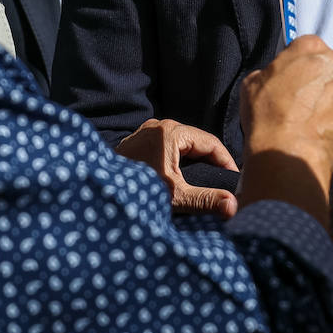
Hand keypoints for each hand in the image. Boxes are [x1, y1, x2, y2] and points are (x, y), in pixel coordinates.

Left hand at [116, 118, 238, 218]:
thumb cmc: (133, 192)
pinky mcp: (139, 143)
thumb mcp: (174, 196)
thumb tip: (234, 206)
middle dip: (212, 164)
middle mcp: (159, 126)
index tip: (237, 182)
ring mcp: (146, 133)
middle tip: (226, 185)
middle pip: (197, 142)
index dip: (227, 163)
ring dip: (195, 164)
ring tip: (208, 184)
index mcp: (171, 132)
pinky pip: (168, 148)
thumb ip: (206, 199)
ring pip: (182, 145)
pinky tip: (184, 180)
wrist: (95, 193)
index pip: (211, 143)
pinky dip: (179, 162)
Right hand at [240, 34, 332, 175]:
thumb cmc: (269, 117)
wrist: (289, 156)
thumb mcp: (253, 83)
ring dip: (330, 102)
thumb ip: (271, 72)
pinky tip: (320, 134)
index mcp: (312, 48)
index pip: (307, 47)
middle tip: (300, 102)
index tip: (290, 79)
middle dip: (318, 82)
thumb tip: (277, 79)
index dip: (297, 64)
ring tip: (310, 122)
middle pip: (329, 68)